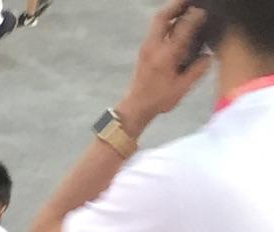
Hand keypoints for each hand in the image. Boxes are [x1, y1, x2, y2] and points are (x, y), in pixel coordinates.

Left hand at [118, 0, 211, 135]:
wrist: (135, 108)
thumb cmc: (158, 100)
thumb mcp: (182, 88)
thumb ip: (197, 70)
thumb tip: (208, 56)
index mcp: (165, 55)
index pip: (182, 28)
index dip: (194, 17)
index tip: (204, 12)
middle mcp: (154, 47)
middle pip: (162, 17)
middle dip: (176, 5)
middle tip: (189, 1)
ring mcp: (146, 48)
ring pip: (157, 22)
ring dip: (170, 12)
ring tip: (184, 8)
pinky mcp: (143, 51)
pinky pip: (155, 30)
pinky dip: (166, 22)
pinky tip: (175, 25)